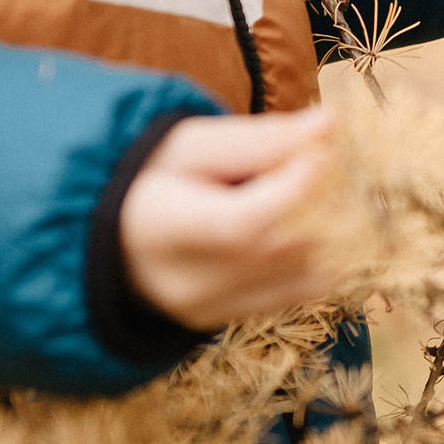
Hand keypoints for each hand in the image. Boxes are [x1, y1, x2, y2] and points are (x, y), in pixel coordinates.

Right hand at [119, 108, 337, 331]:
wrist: (113, 234)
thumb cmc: (149, 176)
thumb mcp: (190, 144)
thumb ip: (260, 139)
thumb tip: (329, 122)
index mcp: (158, 227)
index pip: (241, 223)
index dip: (293, 187)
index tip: (320, 150)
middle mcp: (181, 281)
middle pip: (276, 248)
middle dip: (316, 202)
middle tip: (322, 165)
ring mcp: (205, 310)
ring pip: (299, 272)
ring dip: (321, 229)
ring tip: (305, 194)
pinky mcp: (223, 321)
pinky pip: (297, 294)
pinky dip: (314, 258)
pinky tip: (303, 228)